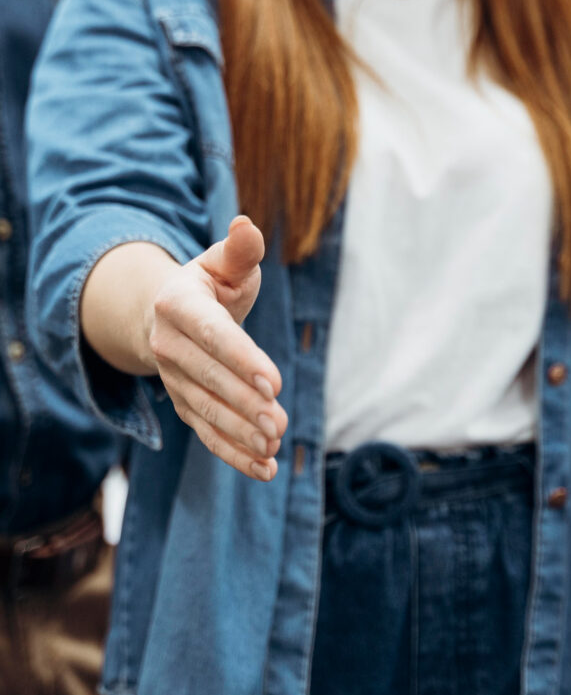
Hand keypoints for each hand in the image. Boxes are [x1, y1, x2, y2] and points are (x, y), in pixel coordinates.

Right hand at [147, 216, 286, 480]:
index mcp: (177, 303)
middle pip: (208, 378)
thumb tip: (246, 225)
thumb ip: (241, 250)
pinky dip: (233, 454)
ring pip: (206, 411)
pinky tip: (265, 469)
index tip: (273, 381)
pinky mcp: (184, 405)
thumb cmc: (212, 283)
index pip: (211, 333)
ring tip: (274, 447)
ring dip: (240, 433)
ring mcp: (172, 379)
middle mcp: (167, 344)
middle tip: (279, 423)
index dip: (241, 358)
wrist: (169, 314)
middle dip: (243, 404)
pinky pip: (206, 434)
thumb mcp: (226, 262)